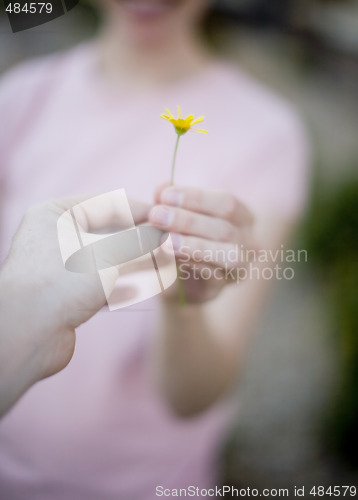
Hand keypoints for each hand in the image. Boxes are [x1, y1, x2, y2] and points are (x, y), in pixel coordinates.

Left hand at [0, 194, 149, 415]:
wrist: (28, 334)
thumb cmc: (66, 280)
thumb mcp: (110, 254)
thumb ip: (141, 241)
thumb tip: (167, 233)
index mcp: (56, 214)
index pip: (106, 204)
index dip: (139, 210)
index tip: (166, 218)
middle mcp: (54, 237)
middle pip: (108, 234)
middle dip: (140, 241)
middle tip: (169, 244)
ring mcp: (59, 268)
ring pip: (107, 260)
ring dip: (135, 264)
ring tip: (164, 266)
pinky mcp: (65, 294)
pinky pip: (100, 282)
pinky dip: (123, 283)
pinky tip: (146, 287)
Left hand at [149, 184, 256, 303]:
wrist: (172, 277)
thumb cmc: (179, 235)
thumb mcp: (173, 214)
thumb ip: (169, 202)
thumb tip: (161, 187)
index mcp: (242, 218)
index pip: (227, 203)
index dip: (197, 198)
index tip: (165, 195)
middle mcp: (249, 243)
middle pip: (226, 229)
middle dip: (189, 221)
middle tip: (156, 215)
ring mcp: (238, 269)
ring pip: (228, 255)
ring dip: (193, 245)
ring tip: (164, 240)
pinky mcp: (219, 289)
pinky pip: (212, 278)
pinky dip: (190, 266)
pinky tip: (168, 258)